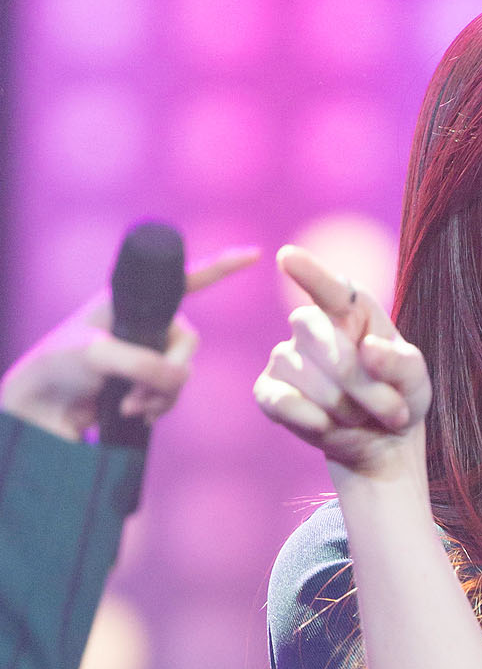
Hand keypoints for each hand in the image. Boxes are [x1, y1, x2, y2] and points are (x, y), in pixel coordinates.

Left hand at [0, 246, 258, 442]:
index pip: (186, 277)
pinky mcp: (143, 385)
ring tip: (127, 406)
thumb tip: (176, 380)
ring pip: (182, 376)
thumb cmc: (58, 368)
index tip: (255, 254)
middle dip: (169, 374)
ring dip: (159, 398)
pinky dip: (157, 408)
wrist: (40, 410)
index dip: (222, 266)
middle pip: (189, 343)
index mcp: (132, 296)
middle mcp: (143, 321)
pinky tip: (133, 414)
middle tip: (135, 393)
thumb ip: (147, 364)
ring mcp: (145, 354)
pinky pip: (170, 396)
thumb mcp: (100, 356)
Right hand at [254, 246, 430, 478]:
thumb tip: (369, 348)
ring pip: (310, 379)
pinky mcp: (270, 391)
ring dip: (347, 410)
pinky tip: (325, 426)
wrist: (380, 441)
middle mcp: (311, 324)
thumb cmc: (399, 396)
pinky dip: (309, 419)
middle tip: (393, 411)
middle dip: (365, 386)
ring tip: (361, 416)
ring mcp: (286, 356)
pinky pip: (281, 401)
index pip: (329, 287)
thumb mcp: (416, 381)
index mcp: (349, 307)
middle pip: (326, 343)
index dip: (309, 272)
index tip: (287, 257)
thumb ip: (401, 363)